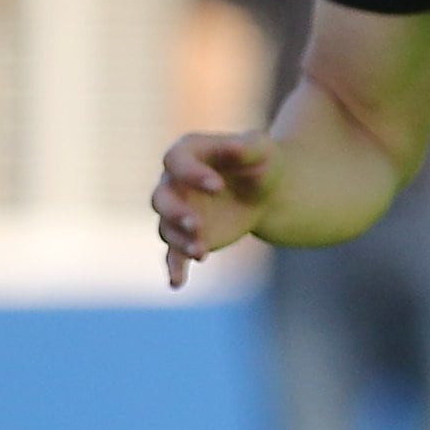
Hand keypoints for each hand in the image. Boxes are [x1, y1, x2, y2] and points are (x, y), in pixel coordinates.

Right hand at [153, 131, 272, 289]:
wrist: (268, 191)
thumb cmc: (261, 162)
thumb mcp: (261, 149)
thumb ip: (247, 145)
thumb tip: (236, 145)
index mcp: (187, 154)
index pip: (177, 161)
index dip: (192, 174)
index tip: (217, 186)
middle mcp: (174, 182)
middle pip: (161, 199)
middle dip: (176, 213)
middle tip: (196, 224)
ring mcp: (178, 211)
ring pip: (167, 228)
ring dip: (180, 241)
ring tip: (202, 252)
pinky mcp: (189, 236)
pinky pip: (174, 253)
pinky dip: (174, 268)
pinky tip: (177, 284)